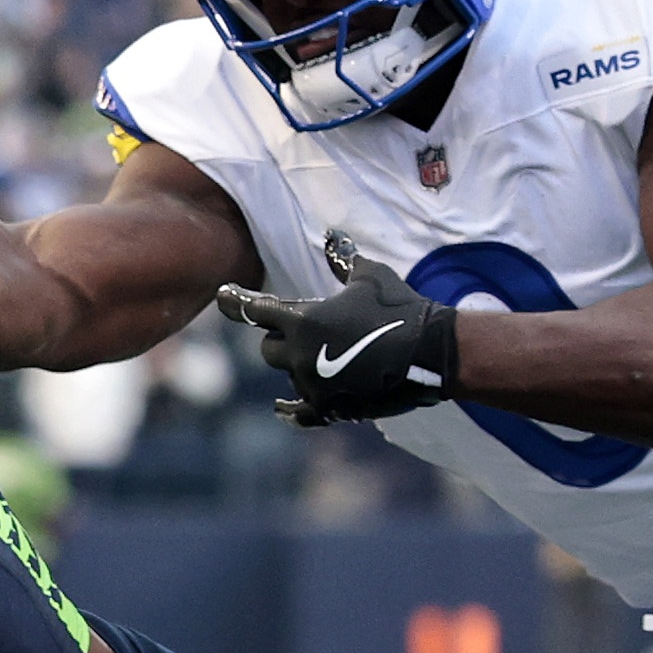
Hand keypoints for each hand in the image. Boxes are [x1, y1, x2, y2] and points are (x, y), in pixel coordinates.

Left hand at [216, 232, 460, 424]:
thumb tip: (333, 239)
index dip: (237, 301)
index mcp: (302, 319)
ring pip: (288, 377)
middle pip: (268, 349)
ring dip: (299, 367)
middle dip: (280, 340)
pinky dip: (291, 409)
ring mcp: (312, 384)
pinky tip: (282, 409)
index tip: (222, 295)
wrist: (429, 353)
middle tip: (300, 334)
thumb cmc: (399, 308)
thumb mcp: (370, 276)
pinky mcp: (329, 408)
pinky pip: (299, 412)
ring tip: (323, 360)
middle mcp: (299, 354)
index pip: (255, 309)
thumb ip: (344, 261)